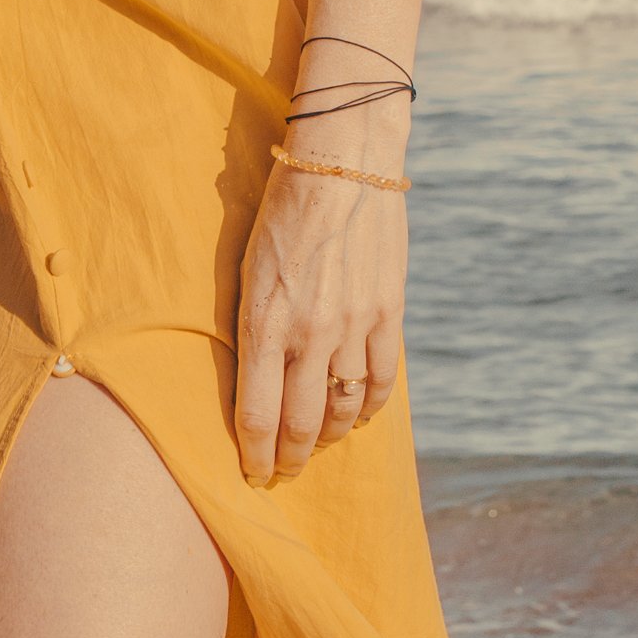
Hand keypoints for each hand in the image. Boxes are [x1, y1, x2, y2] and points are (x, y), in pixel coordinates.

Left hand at [233, 166, 404, 484]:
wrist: (342, 163)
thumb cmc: (281, 210)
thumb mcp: (248, 267)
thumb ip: (253, 325)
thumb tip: (255, 376)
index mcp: (265, 322)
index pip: (257, 415)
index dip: (254, 456)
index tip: (251, 474)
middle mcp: (311, 333)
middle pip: (300, 425)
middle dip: (288, 460)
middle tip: (281, 472)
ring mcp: (355, 327)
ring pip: (342, 411)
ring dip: (326, 437)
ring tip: (315, 444)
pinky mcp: (388, 314)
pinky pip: (381, 383)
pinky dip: (367, 409)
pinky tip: (355, 414)